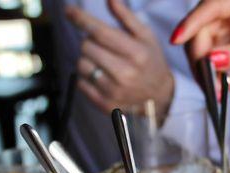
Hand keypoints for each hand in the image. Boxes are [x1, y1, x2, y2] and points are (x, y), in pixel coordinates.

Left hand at [67, 0, 174, 117]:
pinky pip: (81, 83)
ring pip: (81, 65)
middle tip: (102, 45)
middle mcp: (125, 73)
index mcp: (136, 53)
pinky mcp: (105, 104)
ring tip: (102, 62)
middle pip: (87, 46)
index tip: (69, 11)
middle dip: (90, 41)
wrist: (160, 97)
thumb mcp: (145, 36)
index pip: (100, 32)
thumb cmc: (151, 61)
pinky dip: (86, 77)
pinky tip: (100, 76)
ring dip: (87, 59)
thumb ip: (126, 17)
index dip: (81, 19)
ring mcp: (114, 90)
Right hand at [171, 0, 229, 156]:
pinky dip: (215, 79)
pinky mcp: (218, 46)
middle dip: (201, 62)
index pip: (212, 5)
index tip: (178, 39)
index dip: (192, 21)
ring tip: (225, 92)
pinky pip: (206, 63)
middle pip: (198, 32)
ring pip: (198, 51)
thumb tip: (213, 60)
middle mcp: (228, 12)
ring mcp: (221, 29)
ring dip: (207, 75)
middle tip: (212, 87)